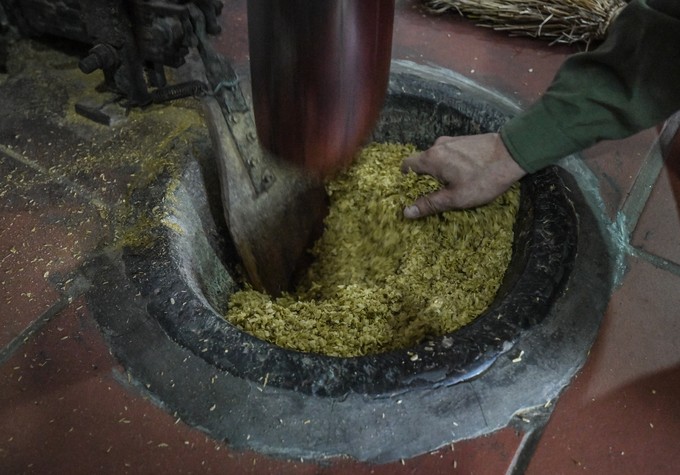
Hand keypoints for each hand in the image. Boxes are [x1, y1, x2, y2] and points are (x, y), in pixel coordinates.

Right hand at [401, 133, 526, 218]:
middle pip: (422, 162)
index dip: (405, 179)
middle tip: (436, 194)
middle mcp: (437, 146)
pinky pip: (450, 154)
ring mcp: (452, 140)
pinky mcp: (464, 140)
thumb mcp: (456, 197)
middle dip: (425, 178)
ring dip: (440, 171)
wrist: (513, 153)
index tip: (413, 192)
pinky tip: (465, 174)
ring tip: (453, 186)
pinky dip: (451, 164)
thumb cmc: (484, 178)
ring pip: (437, 158)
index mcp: (431, 158)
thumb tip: (406, 212)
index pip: (406, 165)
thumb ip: (430, 204)